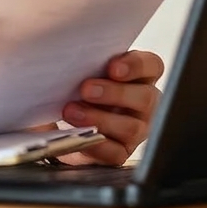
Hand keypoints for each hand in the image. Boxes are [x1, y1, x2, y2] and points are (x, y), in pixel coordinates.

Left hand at [60, 50, 163, 165]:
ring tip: (72, 111)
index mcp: (137, 76)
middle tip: (86, 89)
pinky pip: (115, 152)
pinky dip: (96, 144)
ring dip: (100, 119)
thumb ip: (78, 63)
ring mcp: (136, 130)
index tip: (113, 67)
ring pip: (132, 127)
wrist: (60, 125)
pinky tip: (79, 134)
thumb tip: (55, 55)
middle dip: (115, 93)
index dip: (136, 66)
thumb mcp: (77, 72)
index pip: (151, 66)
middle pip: (145, 97)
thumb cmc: (75, 90)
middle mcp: (142, 103)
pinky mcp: (122, 152)